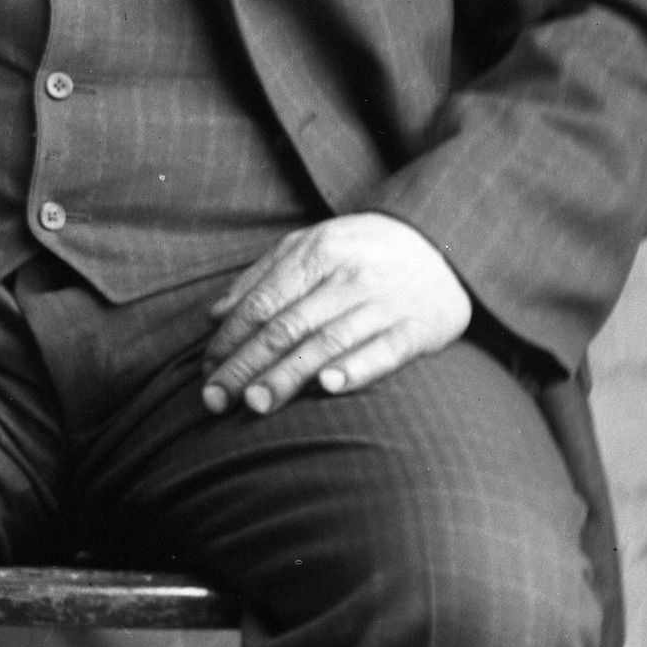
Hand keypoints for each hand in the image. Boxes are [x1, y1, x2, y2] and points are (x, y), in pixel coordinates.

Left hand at [200, 215, 468, 415]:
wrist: (440, 243)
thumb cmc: (360, 251)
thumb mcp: (309, 246)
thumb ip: (261, 279)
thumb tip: (213, 317)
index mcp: (316, 254)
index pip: (262, 304)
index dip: (230, 340)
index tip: (206, 371)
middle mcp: (348, 277)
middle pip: (287, 327)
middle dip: (246, 366)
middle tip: (216, 400)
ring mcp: (385, 302)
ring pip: (327, 343)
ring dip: (289, 376)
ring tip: (256, 404)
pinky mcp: (419, 327)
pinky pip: (385, 351)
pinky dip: (357, 368)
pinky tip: (329, 387)